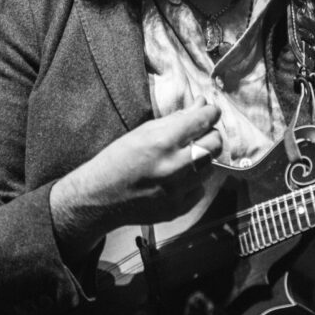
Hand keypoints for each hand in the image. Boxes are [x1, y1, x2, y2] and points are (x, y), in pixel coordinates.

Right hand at [50, 99, 223, 256]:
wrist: (99, 198)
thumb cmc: (117, 160)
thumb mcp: (142, 132)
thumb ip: (175, 119)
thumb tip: (200, 105)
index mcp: (161, 142)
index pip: (202, 121)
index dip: (210, 113)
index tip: (210, 112)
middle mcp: (172, 167)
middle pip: (214, 144)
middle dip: (210, 134)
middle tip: (200, 133)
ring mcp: (177, 191)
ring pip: (210, 167)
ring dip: (202, 158)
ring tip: (184, 156)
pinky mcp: (178, 208)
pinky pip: (199, 189)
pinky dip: (193, 181)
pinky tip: (177, 177)